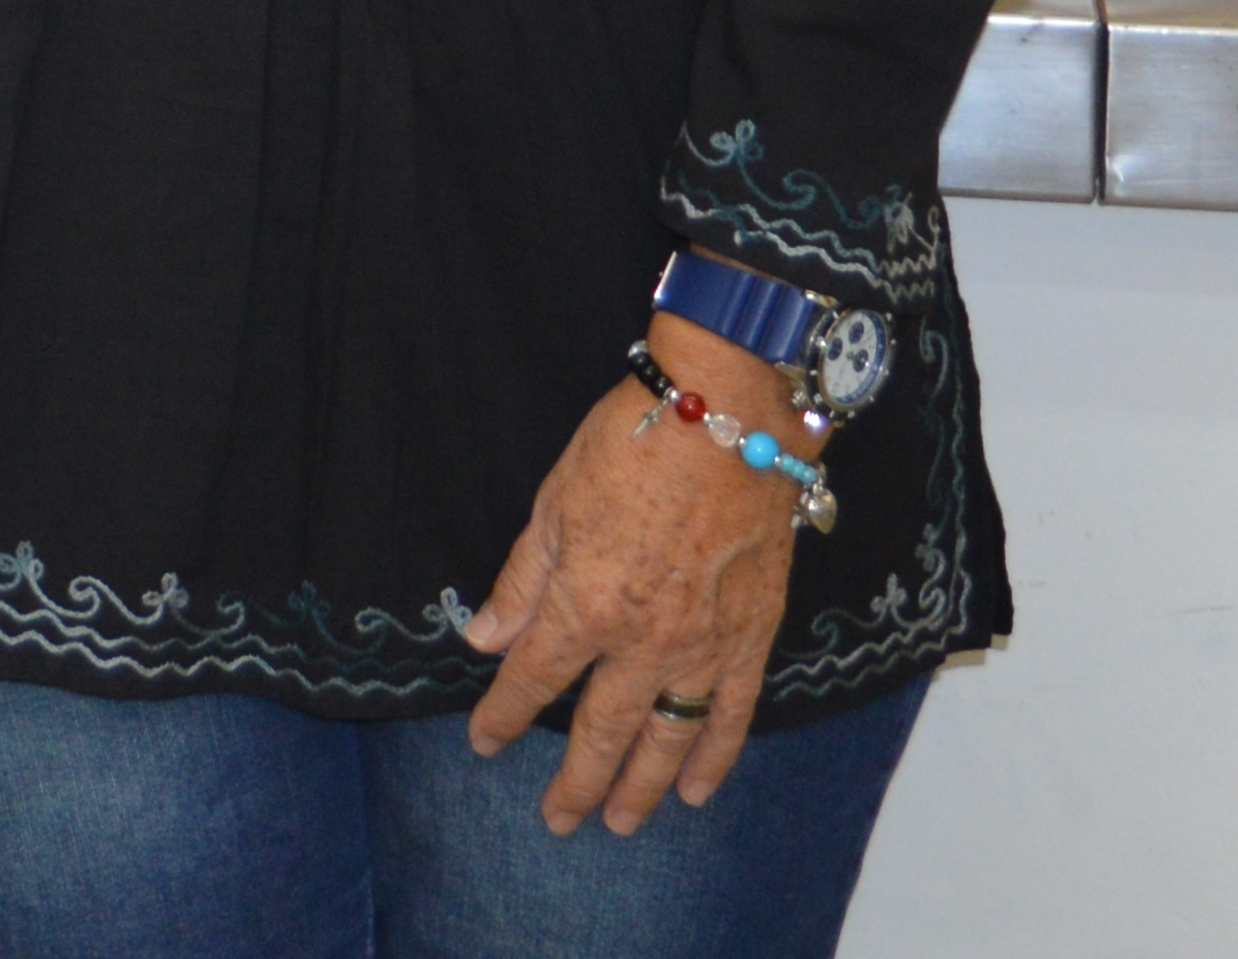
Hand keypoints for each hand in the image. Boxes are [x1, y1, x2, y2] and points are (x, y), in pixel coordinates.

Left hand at [454, 317, 804, 833]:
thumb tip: (484, 641)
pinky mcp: (754, 636)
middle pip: (600, 731)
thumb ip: (521, 582)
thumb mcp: (553, 502)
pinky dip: (715, 757)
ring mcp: (704, 645)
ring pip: (666, 738)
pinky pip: (733, 714)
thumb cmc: (631, 444)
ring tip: (623, 824)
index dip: (503, 715)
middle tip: (559, 820)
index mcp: (585, 604)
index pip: (532, 679)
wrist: (730, 414)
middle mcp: (644, 641)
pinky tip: (698, 788)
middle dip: (574, 782)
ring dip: (641, 787)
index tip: (485, 741)